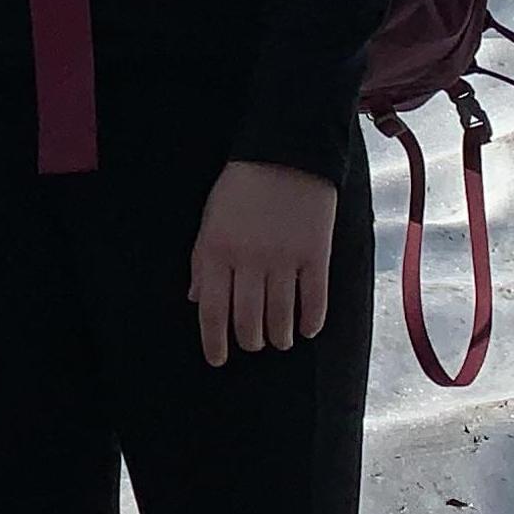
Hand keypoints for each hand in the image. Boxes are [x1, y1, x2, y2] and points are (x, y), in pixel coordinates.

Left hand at [187, 159, 338, 364]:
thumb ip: (202, 262)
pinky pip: (315, 299)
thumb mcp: (209, 221)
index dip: (214, 342)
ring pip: (281, 315)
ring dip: (279, 336)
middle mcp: (249, 261)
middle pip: (248, 320)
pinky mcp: (316, 254)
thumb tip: (197, 300)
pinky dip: (312, 320)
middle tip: (253, 344)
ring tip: (279, 341)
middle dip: (249, 341)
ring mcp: (285, 259)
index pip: (213, 312)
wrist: (286, 154)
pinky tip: (308, 330)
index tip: (218, 360)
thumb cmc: (240, 188)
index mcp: (217, 253)